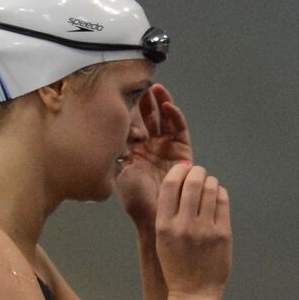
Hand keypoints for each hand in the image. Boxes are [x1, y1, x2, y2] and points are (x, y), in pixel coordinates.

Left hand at [118, 85, 192, 227]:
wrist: (155, 214)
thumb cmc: (134, 197)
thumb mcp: (119, 168)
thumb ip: (118, 147)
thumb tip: (116, 125)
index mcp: (132, 149)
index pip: (131, 122)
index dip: (129, 108)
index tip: (122, 91)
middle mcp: (150, 146)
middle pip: (148, 117)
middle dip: (145, 101)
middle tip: (141, 85)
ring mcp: (166, 148)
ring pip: (164, 120)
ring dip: (161, 103)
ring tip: (157, 88)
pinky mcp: (182, 151)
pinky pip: (179, 130)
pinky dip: (175, 117)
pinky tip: (168, 106)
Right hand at [156, 163, 231, 299]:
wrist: (194, 293)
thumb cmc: (176, 266)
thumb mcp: (162, 239)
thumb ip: (168, 214)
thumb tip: (179, 182)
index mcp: (163, 225)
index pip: (170, 185)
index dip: (178, 171)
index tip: (183, 168)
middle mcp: (183, 224)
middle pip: (192, 183)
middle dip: (197, 172)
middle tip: (199, 172)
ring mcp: (205, 229)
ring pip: (210, 189)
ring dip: (209, 181)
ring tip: (208, 183)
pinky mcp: (223, 234)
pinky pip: (223, 202)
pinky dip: (220, 193)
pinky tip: (218, 194)